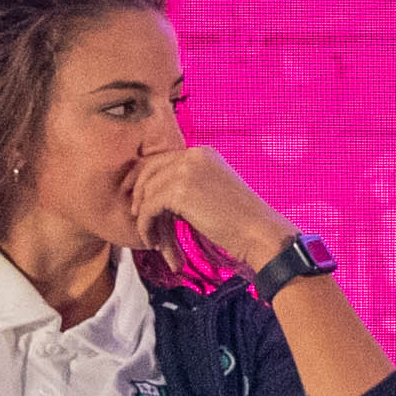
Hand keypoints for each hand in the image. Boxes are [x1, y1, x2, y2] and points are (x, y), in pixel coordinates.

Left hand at [133, 137, 295, 278]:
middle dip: (138, 194)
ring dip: (146, 219)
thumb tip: (157, 196)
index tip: (139, 202)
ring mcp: (186, 170)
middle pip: (149, 170)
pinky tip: (154, 243)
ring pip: (148, 192)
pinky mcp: (180, 191)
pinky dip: (146, 227)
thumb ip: (188, 186)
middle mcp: (193, 155)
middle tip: (136, 216)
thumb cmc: (240, 221)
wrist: (259, 232)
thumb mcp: (212, 192)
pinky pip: (148, 208)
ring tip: (154, 240)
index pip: (162, 160)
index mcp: (203, 153)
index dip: (145, 181)